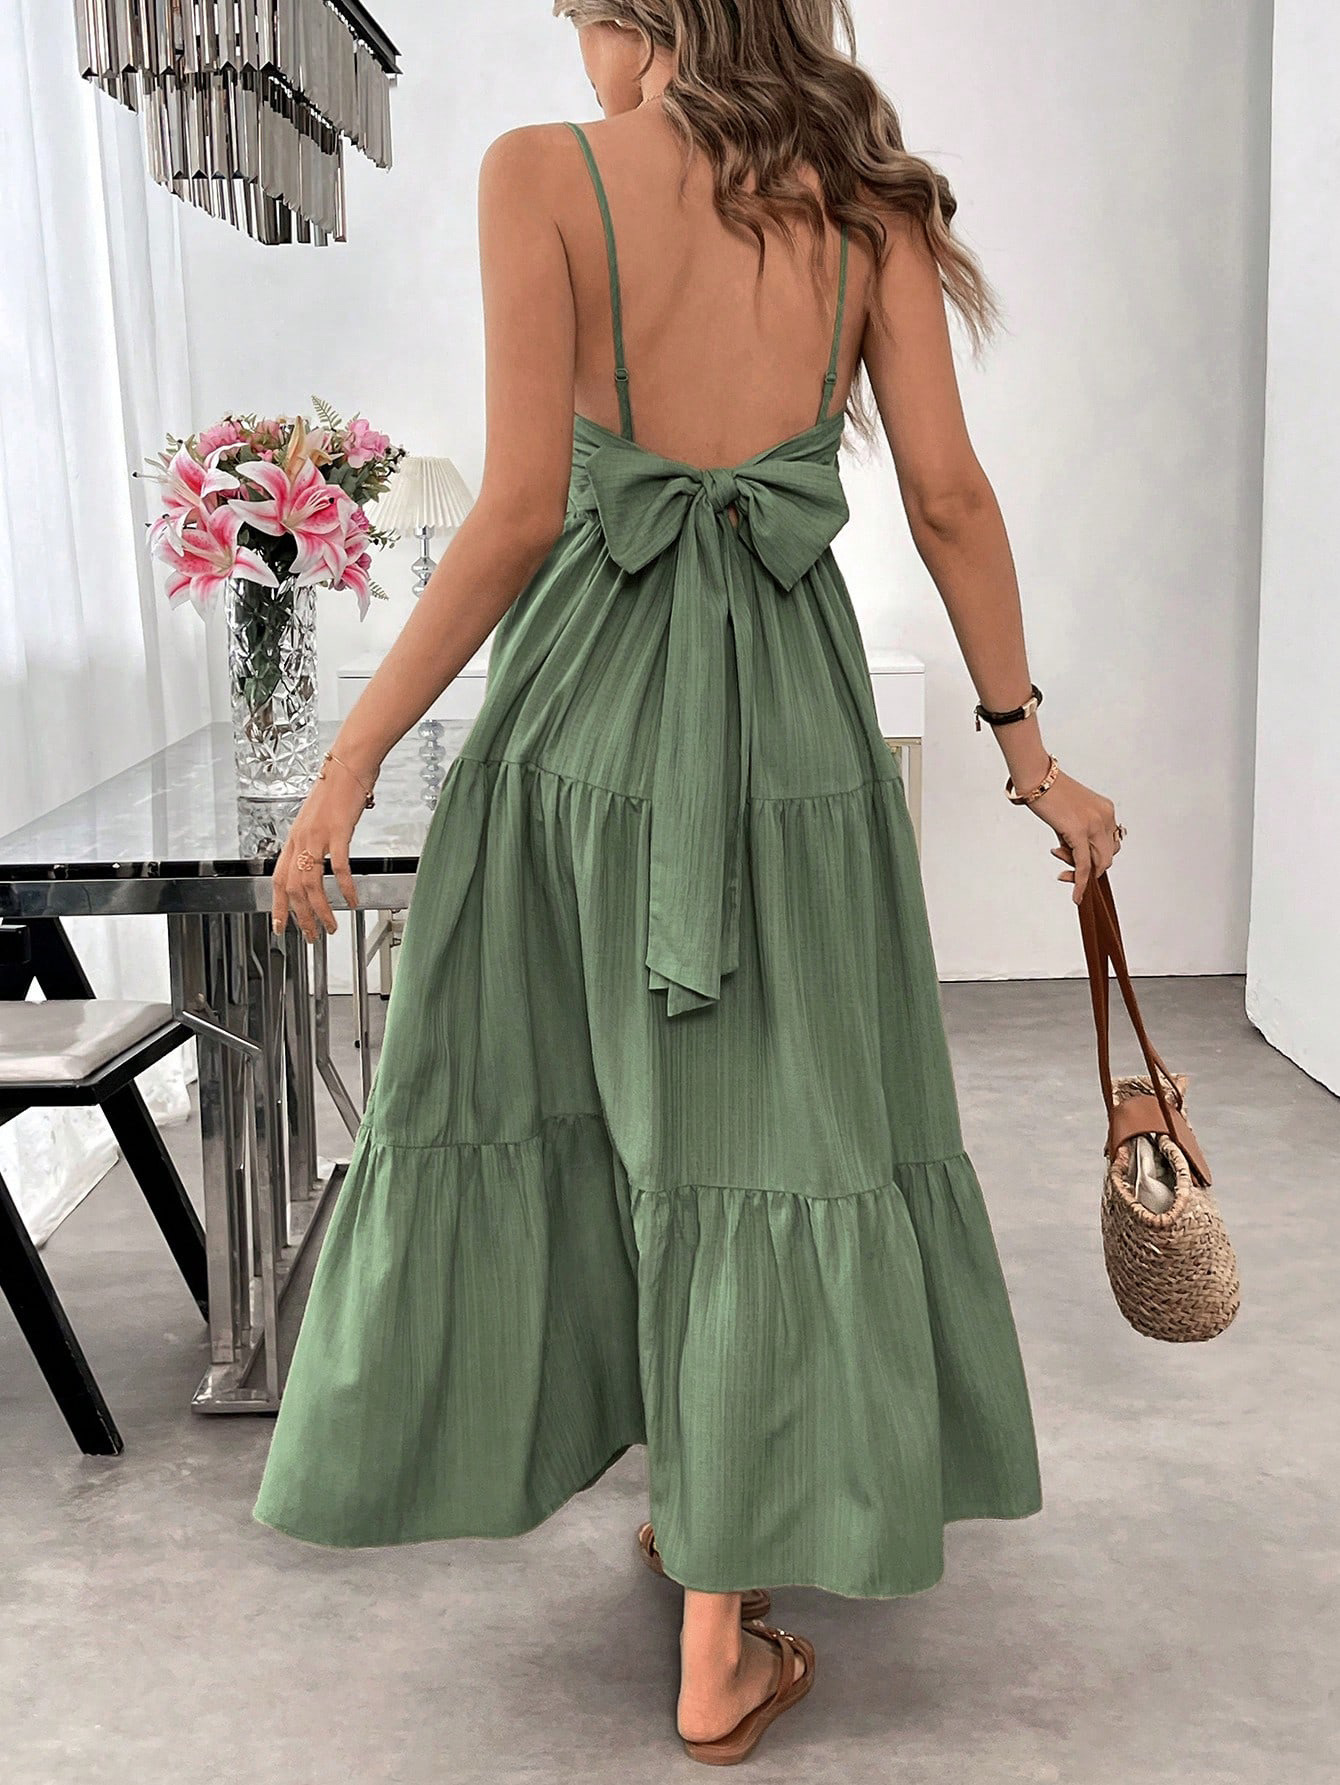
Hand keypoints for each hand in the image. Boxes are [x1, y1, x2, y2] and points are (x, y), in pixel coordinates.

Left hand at [271, 759, 369, 941]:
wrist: (349, 764)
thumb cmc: (337, 789)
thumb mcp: (317, 818)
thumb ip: (315, 840)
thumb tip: (320, 860)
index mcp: (294, 838)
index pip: (278, 879)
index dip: (278, 906)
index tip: (280, 927)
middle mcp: (301, 839)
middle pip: (293, 888)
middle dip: (302, 917)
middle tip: (312, 935)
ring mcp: (318, 835)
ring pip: (312, 883)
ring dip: (322, 909)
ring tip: (332, 925)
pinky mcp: (339, 830)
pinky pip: (339, 867)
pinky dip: (345, 887)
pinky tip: (352, 899)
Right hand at [1024, 766, 1122, 905]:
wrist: (1036, 777)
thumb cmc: (1048, 791)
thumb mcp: (1069, 814)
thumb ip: (1076, 835)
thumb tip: (1071, 856)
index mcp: (1106, 810)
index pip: (1109, 844)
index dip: (1096, 859)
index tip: (1078, 865)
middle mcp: (1105, 817)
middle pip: (1106, 856)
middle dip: (1090, 870)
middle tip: (1066, 873)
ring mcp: (1094, 824)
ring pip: (1097, 863)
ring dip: (1080, 875)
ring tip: (1061, 871)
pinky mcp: (1079, 832)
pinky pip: (1084, 865)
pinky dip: (1080, 882)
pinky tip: (1076, 893)